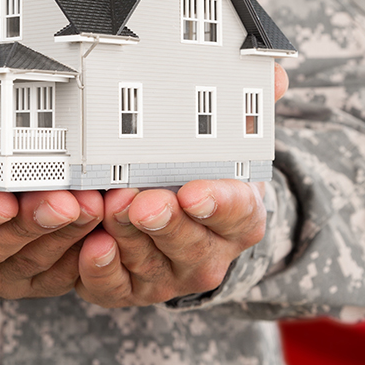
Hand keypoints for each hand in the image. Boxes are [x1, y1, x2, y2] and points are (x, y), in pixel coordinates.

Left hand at [74, 62, 288, 307]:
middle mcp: (208, 255)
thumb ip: (251, 107)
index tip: (194, 191)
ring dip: (126, 237)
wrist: (182, 227)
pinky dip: (100, 269)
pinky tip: (90, 245)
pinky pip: (114, 288)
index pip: (237, 213)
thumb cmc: (202, 177)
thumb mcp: (234, 142)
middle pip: (189, 244)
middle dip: (165, 223)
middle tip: (144, 200)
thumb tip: (273, 74)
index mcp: (240, 218)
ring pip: (147, 263)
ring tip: (108, 207)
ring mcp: (168, 276)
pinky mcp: (128, 290)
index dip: (217, 203)